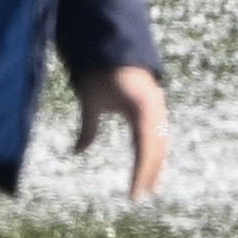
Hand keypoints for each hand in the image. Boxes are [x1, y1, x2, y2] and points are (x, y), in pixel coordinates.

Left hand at [70, 57, 172, 198]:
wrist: (113, 41)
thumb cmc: (99, 70)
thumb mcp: (90, 100)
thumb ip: (88, 128)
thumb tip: (77, 151)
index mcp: (142, 110)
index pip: (144, 150)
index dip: (140, 175)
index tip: (134, 196)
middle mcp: (155, 110)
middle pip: (156, 150)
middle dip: (149, 174)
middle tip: (141, 196)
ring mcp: (158, 107)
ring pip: (160, 142)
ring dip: (155, 164)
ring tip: (151, 187)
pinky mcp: (155, 105)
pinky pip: (157, 133)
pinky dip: (154, 150)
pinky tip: (150, 164)